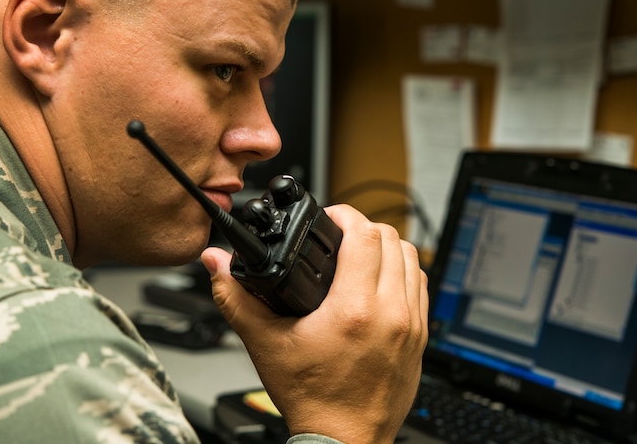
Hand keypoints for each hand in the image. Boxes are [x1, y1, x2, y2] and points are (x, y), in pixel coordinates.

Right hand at [200, 203, 428, 442]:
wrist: (344, 440)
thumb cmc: (311, 398)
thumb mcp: (265, 344)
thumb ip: (236, 298)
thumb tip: (215, 264)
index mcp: (354, 309)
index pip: (365, 235)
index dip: (345, 215)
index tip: (330, 218)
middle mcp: (391, 313)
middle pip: (393, 239)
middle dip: (364, 228)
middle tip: (341, 236)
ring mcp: (411, 325)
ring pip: (413, 259)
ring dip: (387, 247)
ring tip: (361, 253)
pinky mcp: (420, 337)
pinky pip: (421, 286)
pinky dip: (403, 272)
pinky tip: (381, 280)